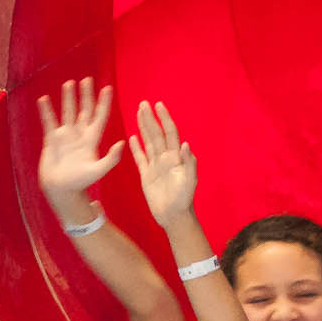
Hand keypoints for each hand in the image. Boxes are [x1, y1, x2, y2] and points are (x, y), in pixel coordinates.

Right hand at [37, 78, 120, 204]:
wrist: (61, 190)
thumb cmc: (81, 183)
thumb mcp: (98, 170)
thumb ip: (110, 159)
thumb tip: (122, 143)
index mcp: (92, 140)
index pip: (100, 117)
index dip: (104, 103)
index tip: (107, 88)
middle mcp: (80, 135)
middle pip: (84, 110)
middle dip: (86, 95)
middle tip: (88, 79)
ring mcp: (66, 137)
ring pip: (68, 112)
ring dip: (69, 98)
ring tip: (69, 83)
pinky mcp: (52, 140)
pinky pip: (49, 121)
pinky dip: (46, 110)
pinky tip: (44, 99)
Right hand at [127, 98, 196, 227]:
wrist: (173, 216)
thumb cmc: (183, 199)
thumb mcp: (189, 181)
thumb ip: (189, 163)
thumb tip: (186, 145)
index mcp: (175, 157)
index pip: (170, 133)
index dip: (164, 119)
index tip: (158, 105)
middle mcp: (165, 158)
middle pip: (156, 134)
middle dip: (150, 118)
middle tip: (143, 104)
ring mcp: (155, 166)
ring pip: (148, 142)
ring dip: (143, 128)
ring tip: (138, 113)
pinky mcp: (146, 175)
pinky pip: (140, 158)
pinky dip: (136, 148)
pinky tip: (132, 138)